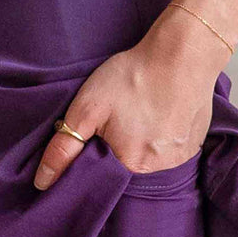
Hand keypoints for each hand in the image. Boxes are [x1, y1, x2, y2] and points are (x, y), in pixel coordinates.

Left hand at [33, 5, 230, 189]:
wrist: (183, 54)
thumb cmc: (132, 77)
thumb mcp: (87, 108)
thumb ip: (64, 147)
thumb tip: (43, 182)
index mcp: (129, 165)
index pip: (101, 174)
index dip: (95, 150)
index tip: (100, 126)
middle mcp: (157, 169)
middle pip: (126, 164)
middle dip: (118, 144)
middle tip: (121, 113)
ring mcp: (180, 158)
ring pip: (148, 156)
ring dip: (141, 140)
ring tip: (140, 111)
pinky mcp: (193, 144)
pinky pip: (170, 148)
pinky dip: (161, 134)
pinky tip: (159, 112)